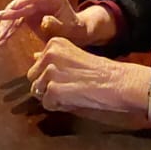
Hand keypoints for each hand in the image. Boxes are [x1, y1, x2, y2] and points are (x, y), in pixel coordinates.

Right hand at [0, 0, 113, 48]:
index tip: (10, 10)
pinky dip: (7, 32)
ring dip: (4, 28)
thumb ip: (56, 25)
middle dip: (8, 20)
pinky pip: (14, 22)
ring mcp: (32, 5)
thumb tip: (44, 20)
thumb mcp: (68, 29)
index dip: (21, 2)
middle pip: (20, 5)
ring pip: (14, 14)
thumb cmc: (74, 30)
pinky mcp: (27, 14)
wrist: (75, 33)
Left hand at [27, 38, 150, 125]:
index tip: (70, 75)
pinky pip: (47, 104)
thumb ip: (52, 57)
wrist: (117, 82)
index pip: (37, 65)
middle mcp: (49, 54)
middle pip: (33, 78)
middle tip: (70, 86)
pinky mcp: (53, 90)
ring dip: (53, 96)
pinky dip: (59, 106)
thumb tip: (33, 56)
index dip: (52, 76)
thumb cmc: (100, 71)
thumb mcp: (73, 57)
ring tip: (73, 92)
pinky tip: (74, 99)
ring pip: (38, 92)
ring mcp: (50, 72)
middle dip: (47, 86)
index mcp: (54, 43)